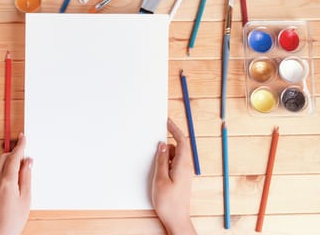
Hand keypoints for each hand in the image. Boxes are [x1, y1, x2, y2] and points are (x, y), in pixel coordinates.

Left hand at [0, 133, 32, 234]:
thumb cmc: (13, 219)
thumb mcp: (26, 197)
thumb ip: (26, 177)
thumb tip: (28, 162)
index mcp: (7, 180)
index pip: (14, 157)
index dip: (20, 146)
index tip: (23, 137)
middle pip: (4, 158)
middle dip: (15, 152)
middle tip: (27, 152)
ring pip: (1, 164)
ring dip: (11, 160)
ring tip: (24, 165)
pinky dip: (7, 167)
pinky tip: (16, 174)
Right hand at [151, 119, 196, 234]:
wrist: (177, 220)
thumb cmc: (169, 202)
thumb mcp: (160, 178)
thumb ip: (161, 159)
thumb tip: (162, 144)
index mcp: (183, 165)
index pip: (182, 140)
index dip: (174, 129)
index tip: (167, 121)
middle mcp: (186, 167)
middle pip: (178, 148)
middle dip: (166, 147)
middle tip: (154, 151)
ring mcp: (184, 173)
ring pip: (175, 157)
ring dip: (165, 158)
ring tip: (156, 171)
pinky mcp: (181, 179)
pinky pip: (174, 165)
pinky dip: (166, 164)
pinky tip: (159, 174)